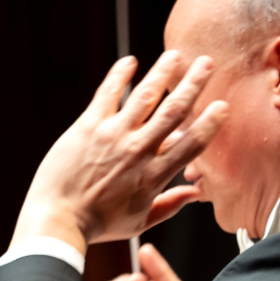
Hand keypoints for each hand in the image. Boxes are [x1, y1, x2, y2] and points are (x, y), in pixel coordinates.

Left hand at [12, 52, 227, 255]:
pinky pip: (108, 94)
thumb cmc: (97, 224)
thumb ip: (170, 206)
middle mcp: (139, 151)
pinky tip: (129, 61)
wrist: (58, 219)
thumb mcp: (139, 222)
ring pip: (145, 96)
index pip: (191, 144)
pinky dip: (119, 75)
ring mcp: (114, 135)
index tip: (221, 106)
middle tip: (206, 64)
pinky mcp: (89, 126)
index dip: (209, 123)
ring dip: (163, 73)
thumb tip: (194, 194)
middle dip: (193, 84)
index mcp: (154, 175)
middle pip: (174, 111)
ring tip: (175, 56)